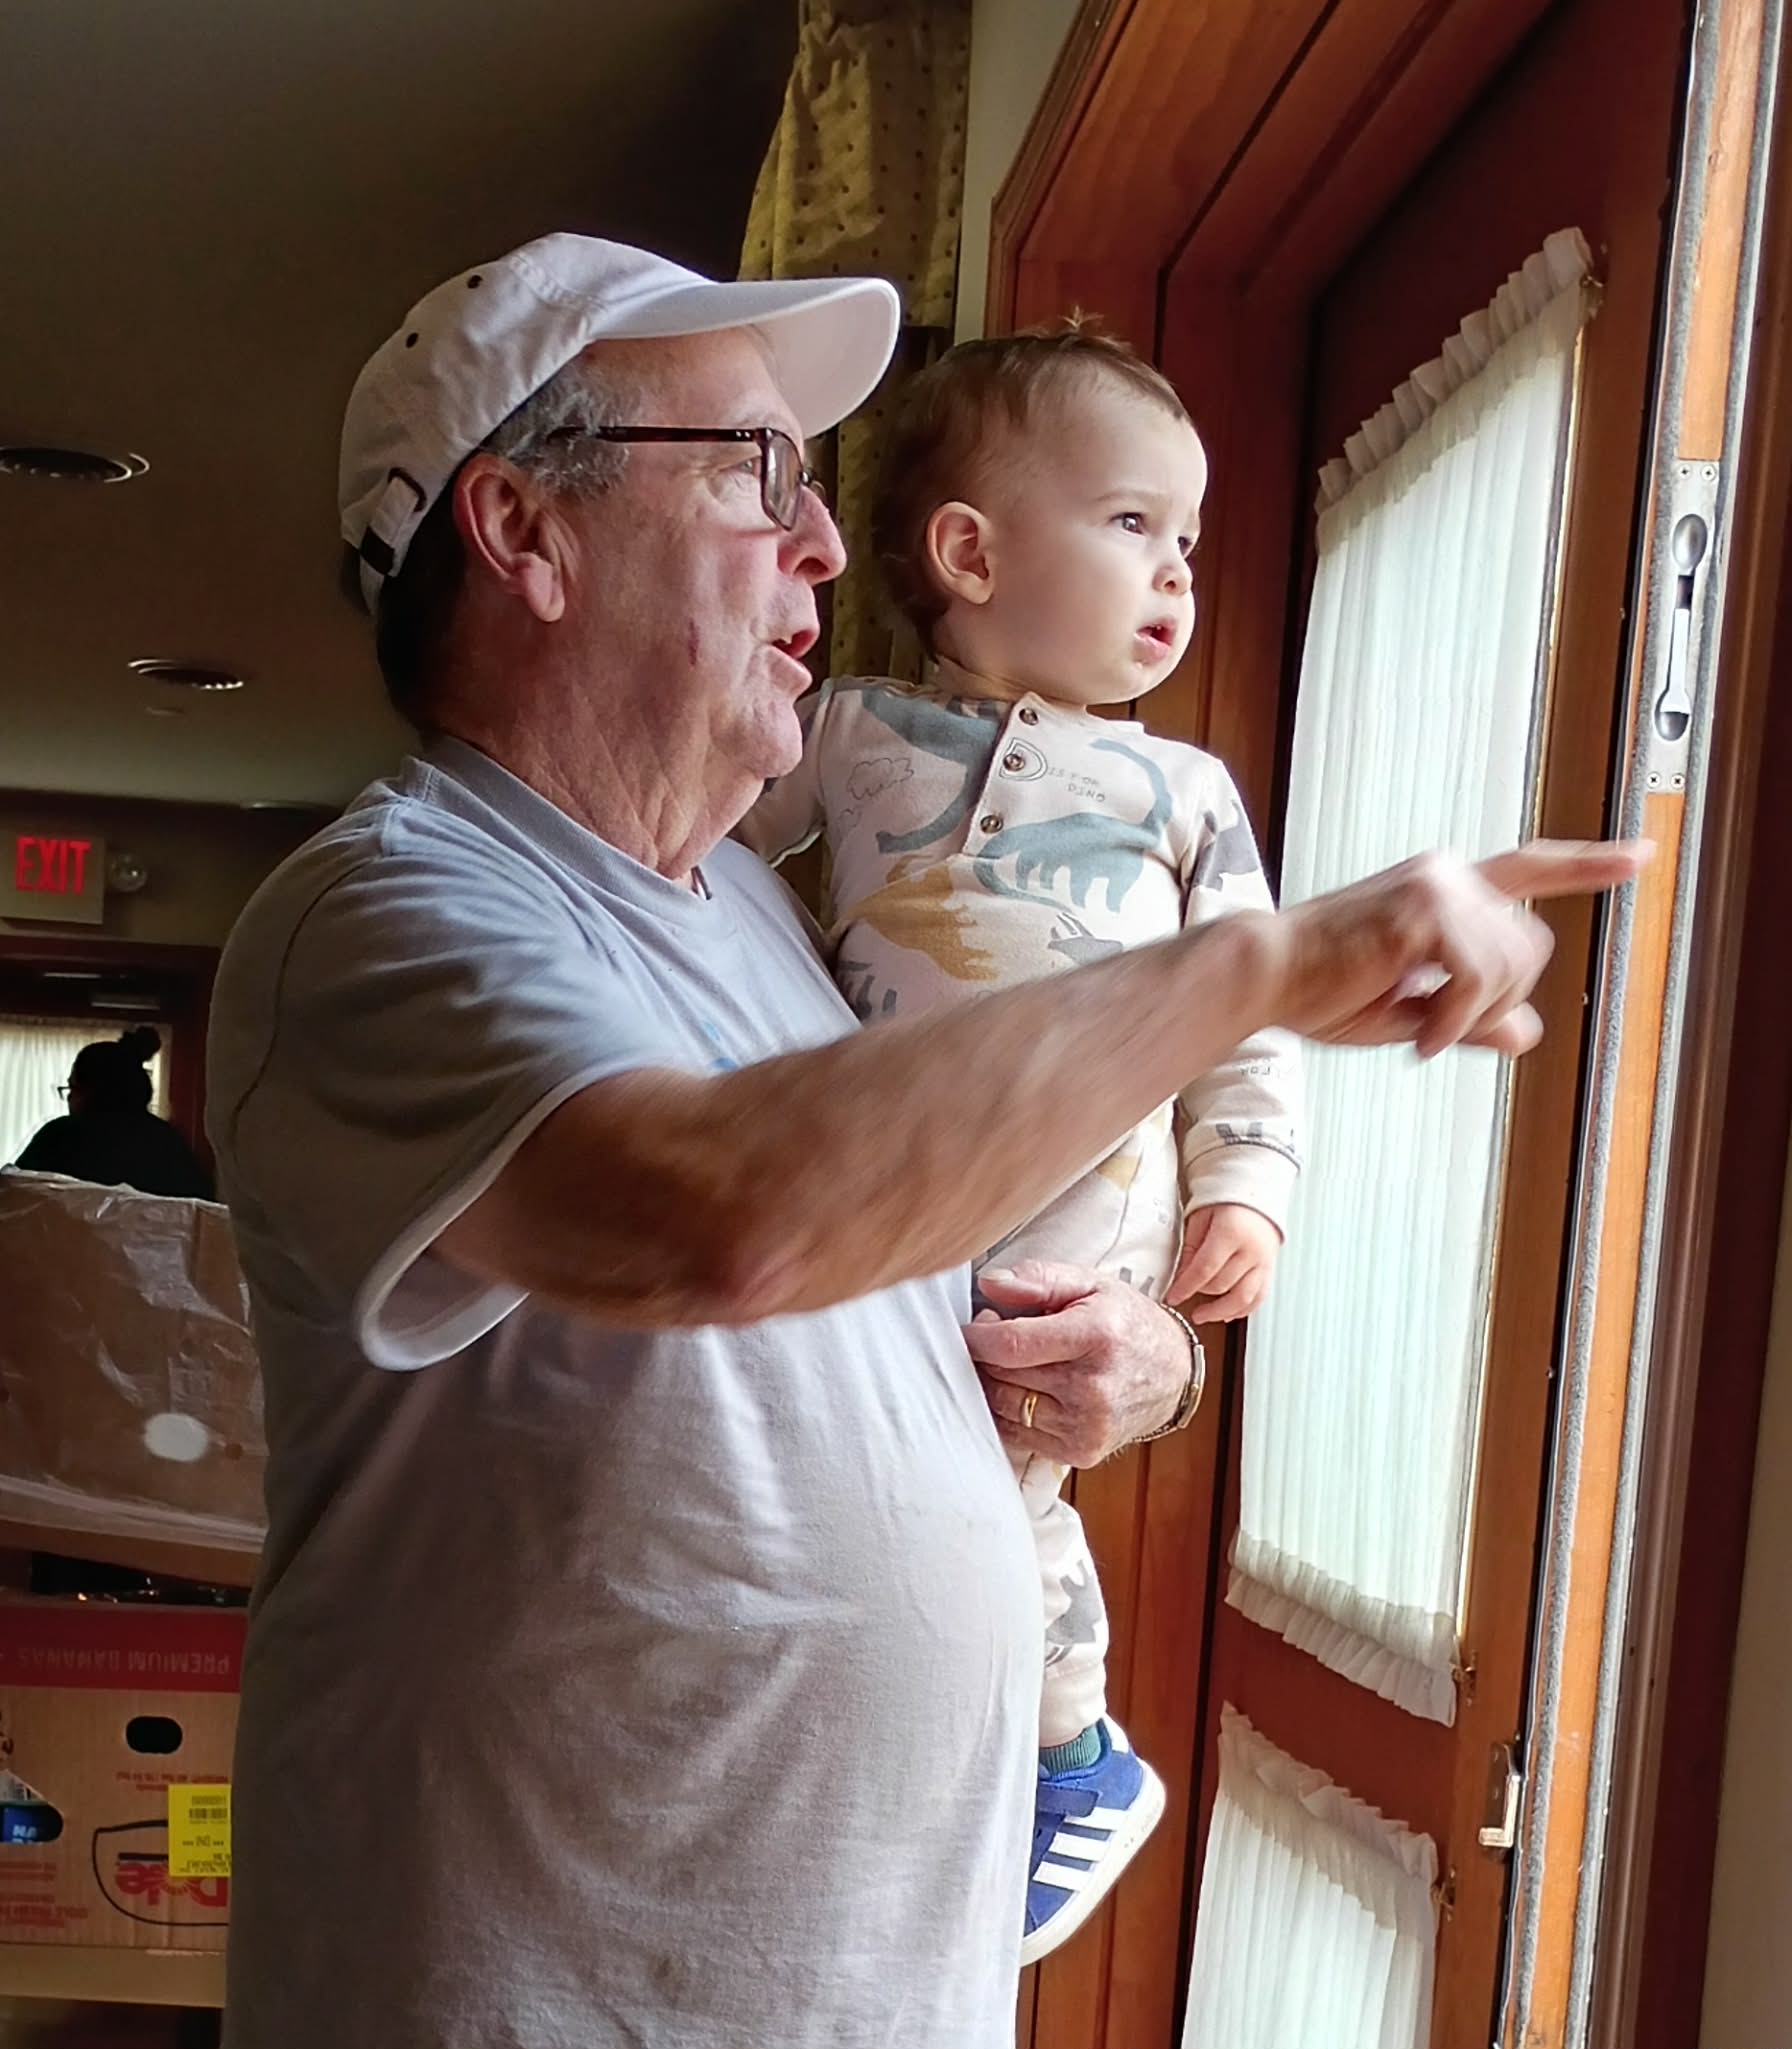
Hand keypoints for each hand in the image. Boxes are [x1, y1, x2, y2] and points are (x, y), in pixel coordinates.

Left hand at [964, 1260, 1197, 1465]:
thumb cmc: (1127, 1323)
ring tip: (1010, 1360)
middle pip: (1002, 1376)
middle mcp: (1092, 1387)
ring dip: (992, 1383)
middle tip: (991, 1335)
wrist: (1174, 1375)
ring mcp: (1087, 1426)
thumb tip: (989, 1283)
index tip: (967, 1328)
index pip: (1011, 1345)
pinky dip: (1008, 1411)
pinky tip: (1022, 1388)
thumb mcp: (1091, 1284)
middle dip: (983, 1356)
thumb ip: (1038, 1279)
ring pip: (1004, 1406)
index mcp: (1096, 1336)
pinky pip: (1018, 1433)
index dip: (976, 1337)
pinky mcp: (1081, 1451)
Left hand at [1168, 1203, 1280, 1319]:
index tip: (1172, 1297)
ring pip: (1243, 1298)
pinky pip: (1259, 1297)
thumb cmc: (1226, 1200)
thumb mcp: (1201, 1216)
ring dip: (1220, 1311)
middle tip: (1183, 1294)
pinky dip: (1243, 1310)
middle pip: (1222, 1284)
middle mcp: (1252, 1250)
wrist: (1257, 1191)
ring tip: (1202, 1315)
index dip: (1186, 1287)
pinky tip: (1226, 1314)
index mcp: (1232, 1233)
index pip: (1205, 1269)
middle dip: (1199, 1293)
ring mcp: (1265, 1262)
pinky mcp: (1271, 1269)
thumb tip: (1181, 1276)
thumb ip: (1191, 1247)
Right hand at [1269, 841, 1651, 1058]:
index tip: (1642, 856)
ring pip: (1512, 967)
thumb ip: (1469, 1017)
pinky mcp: (1425, 908)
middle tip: (1433, 1028)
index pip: (1530, 869)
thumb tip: (1526, 1033)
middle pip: (1530, 948)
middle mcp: (1448, 874)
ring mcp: (1438, 885)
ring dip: (1470, 1015)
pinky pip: (1479, 980)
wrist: (1263, 976)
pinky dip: (1453, 1020)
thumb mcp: (1407, 1013)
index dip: (1589, 866)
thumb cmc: (1319, 992)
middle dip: (1495, 1001)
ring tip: (1417, 1031)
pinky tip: (1415, 1032)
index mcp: (1442, 889)